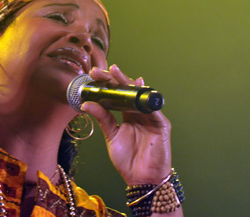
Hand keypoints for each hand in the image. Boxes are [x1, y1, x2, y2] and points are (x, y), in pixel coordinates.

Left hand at [81, 64, 173, 184]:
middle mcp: (140, 112)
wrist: (141, 179)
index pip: (118, 94)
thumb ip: (102, 118)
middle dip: (116, 79)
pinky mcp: (162, 125)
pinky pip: (155, 110)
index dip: (108, 83)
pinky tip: (140, 90)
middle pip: (129, 90)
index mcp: (128, 113)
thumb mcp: (111, 136)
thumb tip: (87, 103)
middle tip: (103, 70)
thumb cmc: (128, 160)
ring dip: (130, 84)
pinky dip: (147, 100)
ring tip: (117, 74)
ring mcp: (151, 117)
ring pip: (142, 95)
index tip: (94, 73)